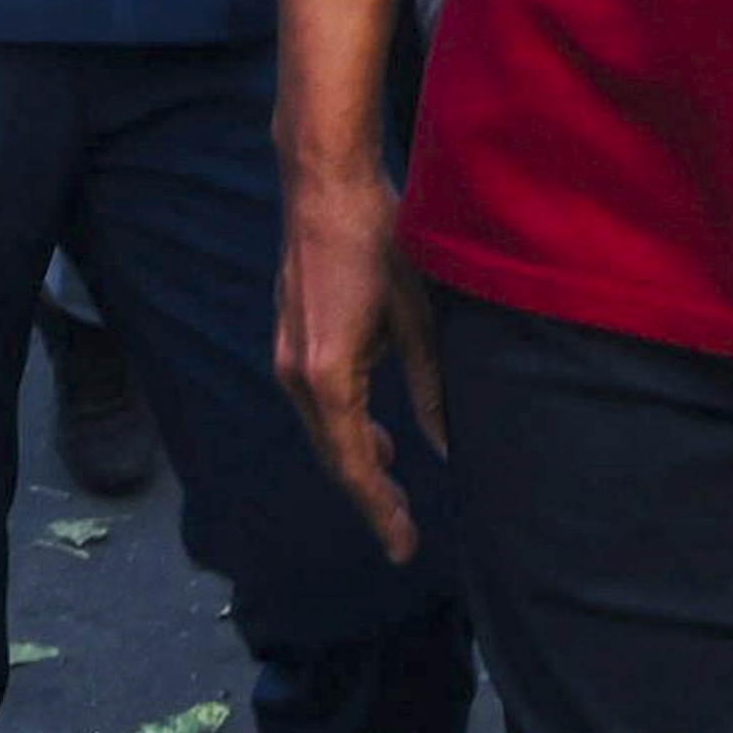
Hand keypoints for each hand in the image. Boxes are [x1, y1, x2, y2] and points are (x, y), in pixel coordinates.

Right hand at [278, 157, 440, 565]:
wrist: (323, 183)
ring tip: (396, 489)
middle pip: (334, 456)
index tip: (404, 548)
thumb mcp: (419, 320)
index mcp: (327, 377)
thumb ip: (430, 389)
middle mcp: (296, 374)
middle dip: (370, 496)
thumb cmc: (377, 243)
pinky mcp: (291, 338)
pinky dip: (346, 428)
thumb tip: (445, 446)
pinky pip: (317, 403)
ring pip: (324, 430)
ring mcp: (287, 355)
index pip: (355, 465)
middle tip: (404, 536)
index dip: (381, 511)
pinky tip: (377, 434)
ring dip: (358, 460)